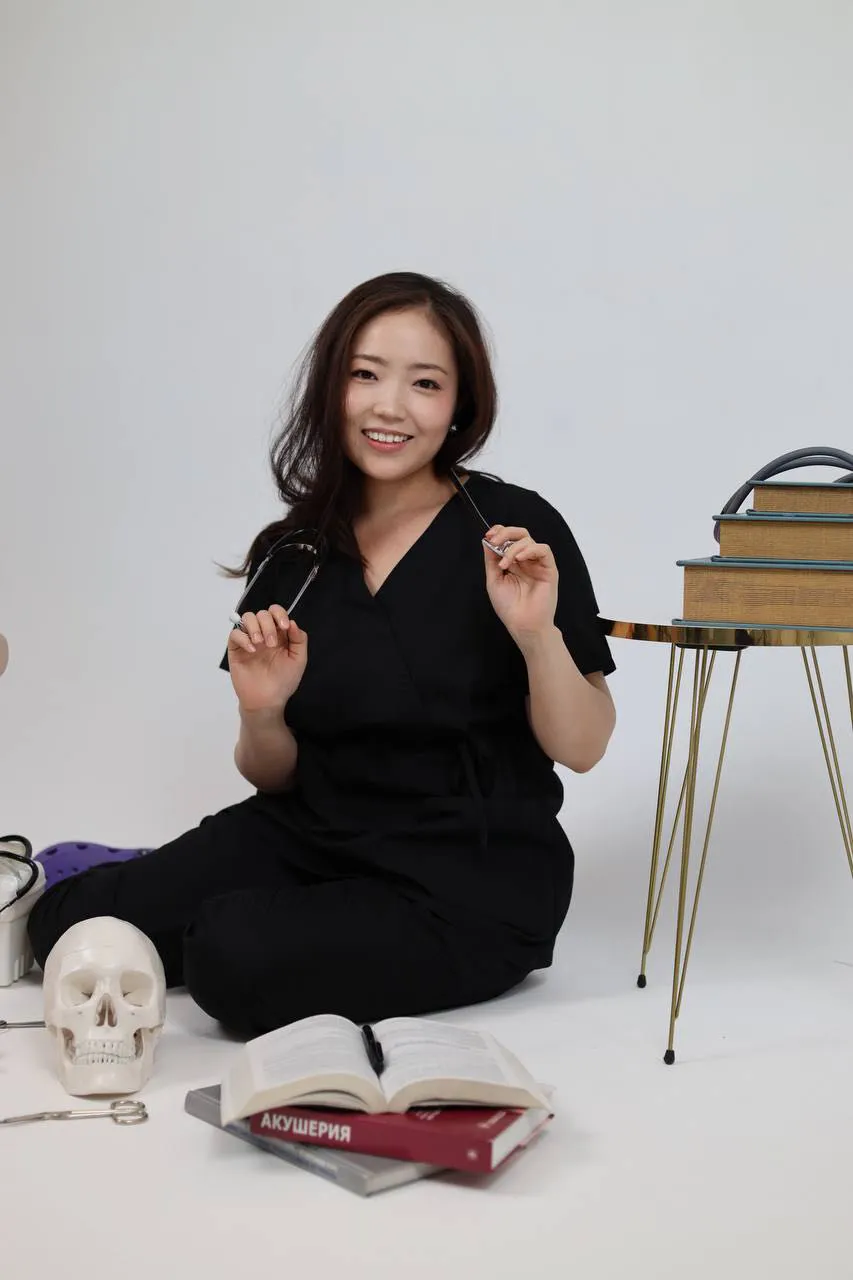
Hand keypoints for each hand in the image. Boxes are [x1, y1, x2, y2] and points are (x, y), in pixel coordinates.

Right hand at [227, 605, 307, 712]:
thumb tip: (292, 622)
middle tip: (271, 644)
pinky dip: (243, 638)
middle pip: (262, 614)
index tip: (284, 627)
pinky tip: (251, 650)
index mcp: (279, 635)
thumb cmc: (284, 681)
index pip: (276, 613)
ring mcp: (249, 640)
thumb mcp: (298, 660)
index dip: (279, 614)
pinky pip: (235, 634)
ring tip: (260, 644)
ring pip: (247, 618)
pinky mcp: (236, 649)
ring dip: (255, 627)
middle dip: (268, 625)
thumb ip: (299, 640)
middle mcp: (264, 634)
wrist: (267, 700)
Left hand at [483, 525, 558, 650]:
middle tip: (495, 540)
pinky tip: (520, 559)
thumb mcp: (494, 580)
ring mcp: (537, 564)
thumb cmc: (509, 607)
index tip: (489, 535)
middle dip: (505, 533)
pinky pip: (543, 550)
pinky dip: (530, 550)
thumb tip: (487, 540)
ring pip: (529, 540)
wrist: (523, 624)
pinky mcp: (549, 569)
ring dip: (514, 547)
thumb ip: (491, 559)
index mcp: (513, 562)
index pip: (509, 539)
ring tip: (505, 563)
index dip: (499, 532)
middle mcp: (526, 561)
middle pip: (520, 534)